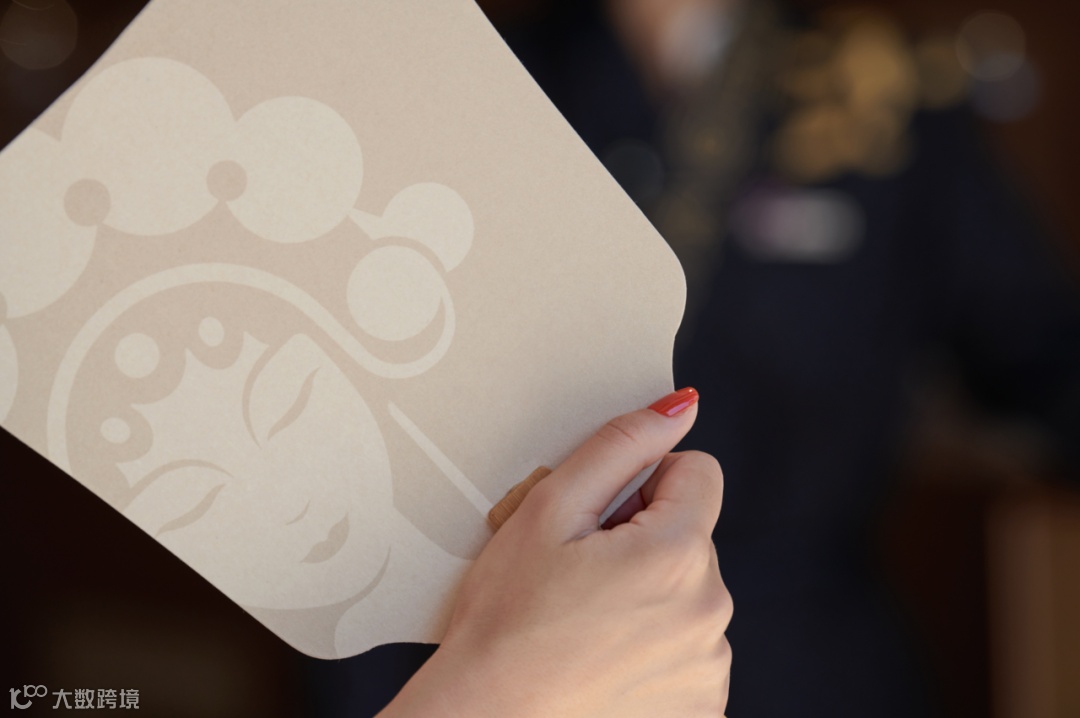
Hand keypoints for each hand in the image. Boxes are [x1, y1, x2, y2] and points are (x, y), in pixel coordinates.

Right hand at [380, 388, 731, 717]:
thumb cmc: (506, 628)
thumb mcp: (549, 512)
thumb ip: (620, 447)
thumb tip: (679, 409)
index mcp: (676, 555)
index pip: (698, 473)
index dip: (646, 484)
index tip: (607, 517)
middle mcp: (709, 611)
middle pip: (693, 537)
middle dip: (645, 542)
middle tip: (583, 575)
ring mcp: (709, 665)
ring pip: (690, 593)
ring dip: (652, 597)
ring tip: (589, 621)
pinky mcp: (701, 705)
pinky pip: (691, 647)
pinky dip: (656, 647)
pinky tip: (606, 657)